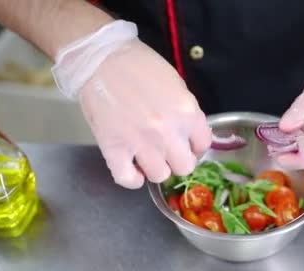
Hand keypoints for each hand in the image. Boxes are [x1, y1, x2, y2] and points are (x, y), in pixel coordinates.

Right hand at [52, 21, 211, 188]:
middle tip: (168, 152)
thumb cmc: (139, 65)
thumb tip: (190, 135)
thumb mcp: (176, 84)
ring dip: (156, 168)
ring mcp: (140, 142)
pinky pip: (128, 179)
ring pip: (160, 176)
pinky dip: (132, 179)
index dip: (195, 146)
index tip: (186, 144)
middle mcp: (168, 132)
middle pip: (184, 167)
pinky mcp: (114, 148)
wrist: (100, 58)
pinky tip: (133, 169)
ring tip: (148, 157)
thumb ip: (186, 112)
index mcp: (187, 112)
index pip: (203, 145)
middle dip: (178, 160)